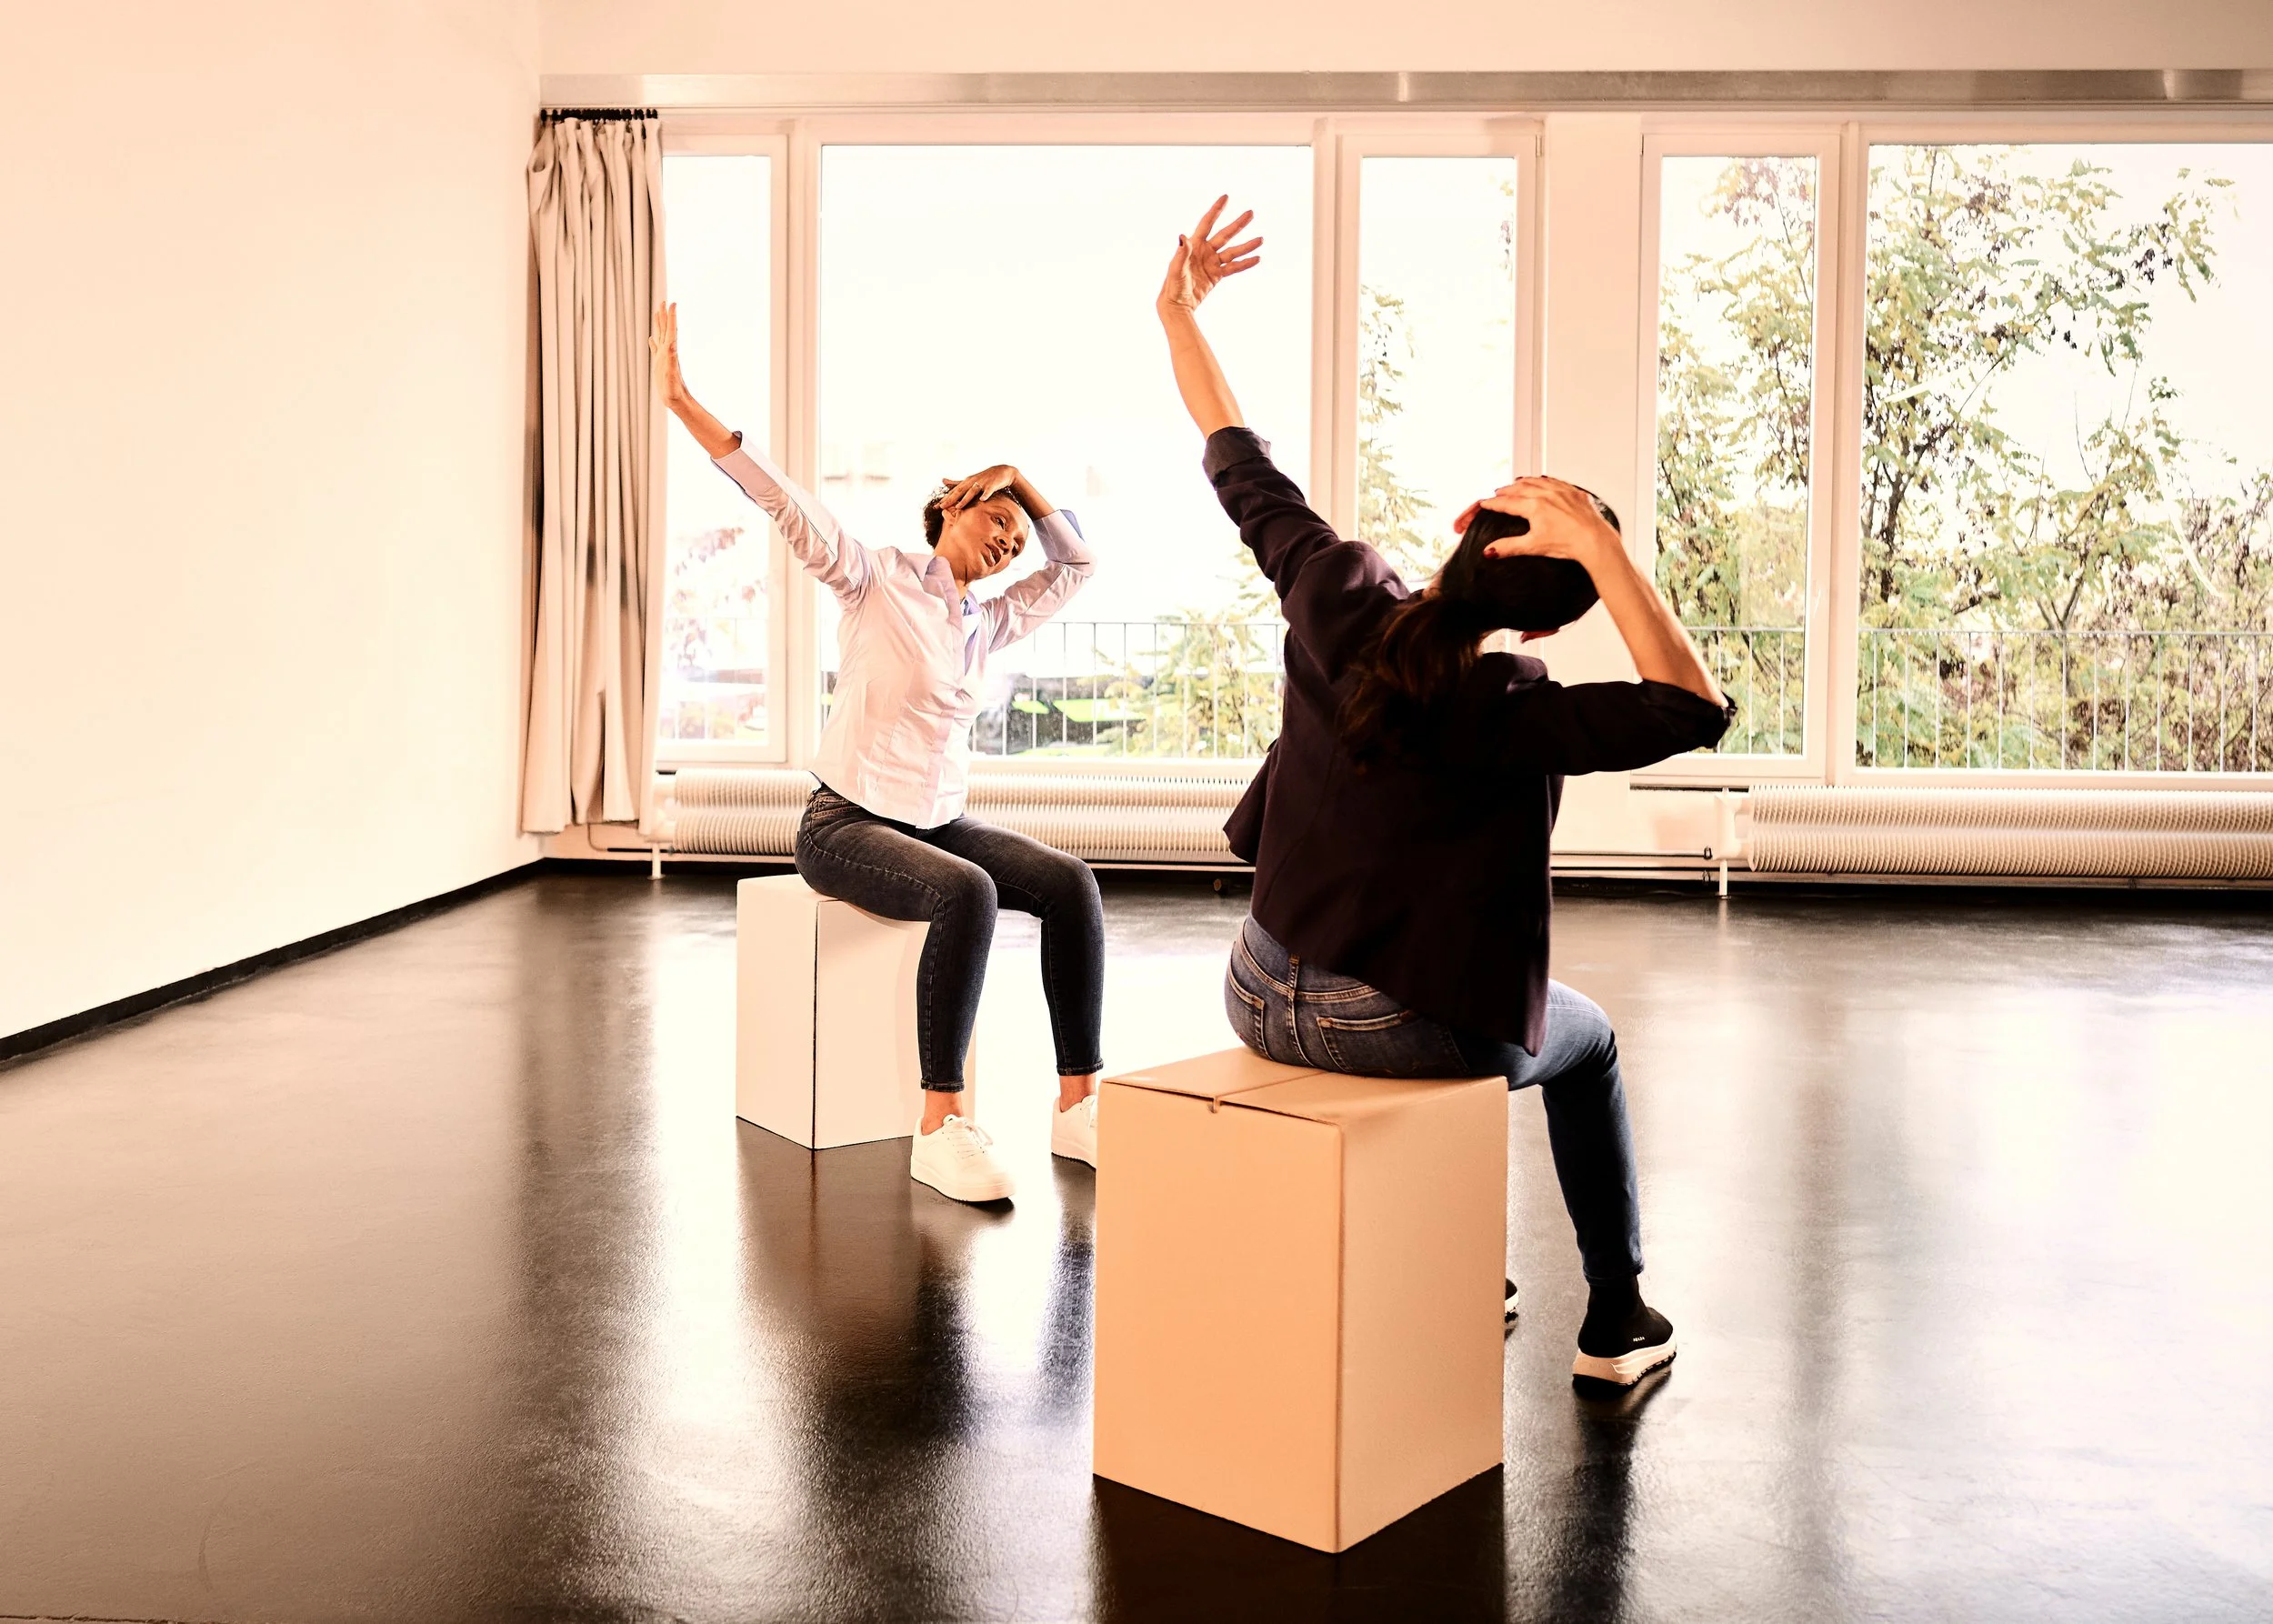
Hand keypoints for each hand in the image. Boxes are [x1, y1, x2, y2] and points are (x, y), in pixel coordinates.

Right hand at [649, 302, 686, 402]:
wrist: (676, 400)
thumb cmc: (674, 390)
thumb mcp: (671, 374)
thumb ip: (671, 360)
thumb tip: (671, 345)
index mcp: (670, 352)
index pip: (671, 330)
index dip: (671, 317)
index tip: (673, 303)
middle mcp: (668, 351)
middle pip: (666, 329)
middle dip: (665, 315)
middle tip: (664, 301)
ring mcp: (663, 357)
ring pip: (661, 336)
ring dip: (660, 324)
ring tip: (658, 313)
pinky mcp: (660, 364)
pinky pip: (655, 348)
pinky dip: (653, 342)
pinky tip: (652, 339)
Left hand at [939, 464, 1018, 509]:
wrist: (1002, 471)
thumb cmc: (984, 477)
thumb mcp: (969, 480)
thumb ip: (956, 482)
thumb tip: (942, 480)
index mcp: (966, 482)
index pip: (953, 492)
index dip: (945, 499)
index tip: (935, 507)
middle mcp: (972, 482)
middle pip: (960, 491)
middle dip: (950, 499)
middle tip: (942, 507)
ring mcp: (982, 483)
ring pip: (972, 492)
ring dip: (965, 499)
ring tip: (958, 507)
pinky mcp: (992, 485)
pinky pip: (988, 491)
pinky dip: (985, 494)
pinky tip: (982, 500)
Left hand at [1157, 196, 1263, 315]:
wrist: (1176, 303)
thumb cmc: (1173, 285)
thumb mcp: (1176, 268)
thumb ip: (1182, 252)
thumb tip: (1183, 236)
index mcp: (1195, 245)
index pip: (1207, 223)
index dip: (1216, 210)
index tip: (1226, 197)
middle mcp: (1205, 251)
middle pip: (1225, 234)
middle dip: (1238, 224)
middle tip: (1251, 213)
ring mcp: (1212, 263)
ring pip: (1233, 251)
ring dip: (1247, 246)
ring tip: (1261, 239)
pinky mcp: (1216, 275)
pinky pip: (1233, 268)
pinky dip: (1245, 264)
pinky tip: (1257, 258)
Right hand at [1454, 477, 1622, 570]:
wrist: (1594, 541)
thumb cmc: (1567, 544)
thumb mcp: (1533, 546)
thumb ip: (1509, 547)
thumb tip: (1489, 551)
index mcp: (1534, 506)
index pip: (1507, 503)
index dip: (1493, 504)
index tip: (1484, 503)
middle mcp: (1547, 494)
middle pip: (1520, 488)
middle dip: (1506, 490)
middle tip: (1497, 492)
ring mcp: (1562, 491)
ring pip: (1538, 481)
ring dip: (1524, 482)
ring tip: (1516, 483)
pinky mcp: (1575, 493)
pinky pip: (1556, 481)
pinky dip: (1545, 481)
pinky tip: (1544, 482)